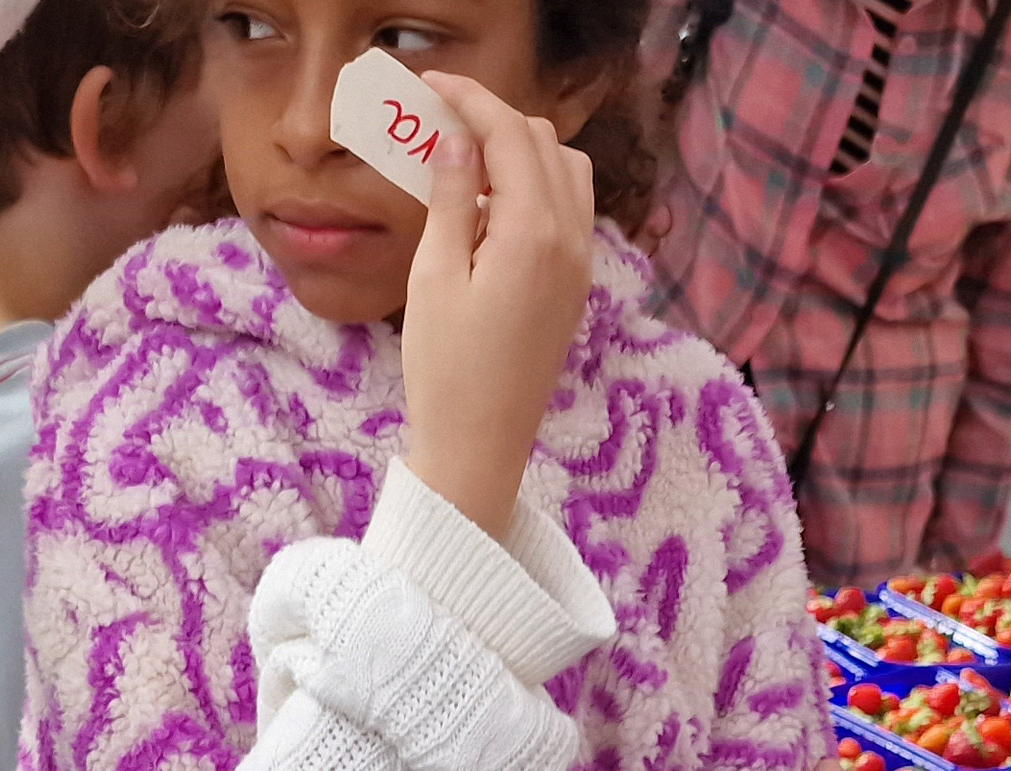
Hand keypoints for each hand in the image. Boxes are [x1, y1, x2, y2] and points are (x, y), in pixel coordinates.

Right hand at [398, 72, 596, 540]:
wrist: (481, 447)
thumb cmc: (446, 370)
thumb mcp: (434, 277)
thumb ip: (451, 200)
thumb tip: (456, 138)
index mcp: (533, 232)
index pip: (510, 135)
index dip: (470, 99)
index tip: (430, 83)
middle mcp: (571, 238)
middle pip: (543, 143)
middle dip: (494, 119)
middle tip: (437, 121)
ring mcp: (580, 262)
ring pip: (565, 171)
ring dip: (519, 151)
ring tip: (463, 165)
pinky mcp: (575, 285)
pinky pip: (568, 209)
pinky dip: (533, 186)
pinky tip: (488, 208)